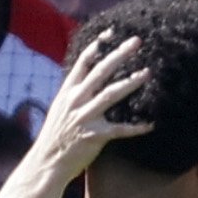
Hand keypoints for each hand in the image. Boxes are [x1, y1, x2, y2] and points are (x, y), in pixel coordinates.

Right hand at [21, 29, 157, 181]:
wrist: (46, 163)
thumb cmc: (56, 137)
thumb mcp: (60, 109)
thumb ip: (74, 95)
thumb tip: (88, 81)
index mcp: (67, 92)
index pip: (82, 62)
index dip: (97, 46)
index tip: (112, 33)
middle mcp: (75, 101)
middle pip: (101, 71)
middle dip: (120, 55)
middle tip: (137, 42)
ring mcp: (84, 117)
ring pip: (111, 94)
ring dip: (131, 82)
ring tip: (147, 72)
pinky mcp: (94, 136)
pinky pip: (120, 129)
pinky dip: (136, 127)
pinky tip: (150, 124)